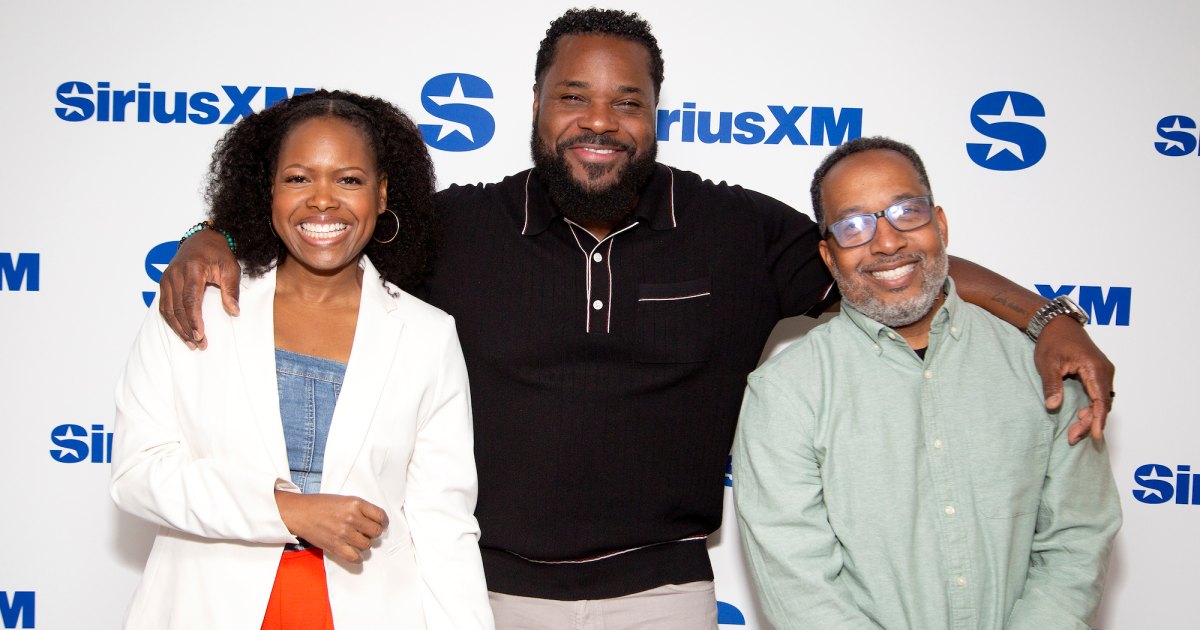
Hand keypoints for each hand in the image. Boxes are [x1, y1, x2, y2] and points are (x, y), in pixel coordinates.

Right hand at [159, 229, 240, 349]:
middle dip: (187, 328)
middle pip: (177, 307)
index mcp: (192, 269)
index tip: (200, 335)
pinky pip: (164, 306)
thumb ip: (231, 290)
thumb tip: (234, 311)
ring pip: (168, 309)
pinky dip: (171, 320)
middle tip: (199, 344)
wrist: (203, 239)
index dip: (193, 319)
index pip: (190, 299)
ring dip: (178, 328)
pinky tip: (180, 331)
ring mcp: (167, 278)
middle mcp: (175, 273)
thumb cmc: (218, 253)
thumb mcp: (231, 268)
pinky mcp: (164, 282)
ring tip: (191, 343)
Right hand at [274, 490, 388, 563]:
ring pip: (367, 545)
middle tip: (367, 532)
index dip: (383, 522)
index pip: (381, 516)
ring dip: (364, 544)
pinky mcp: (335, 546)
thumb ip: (361, 509)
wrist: (300, 512)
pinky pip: (354, 557)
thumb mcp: (344, 499)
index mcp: (356, 503)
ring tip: (357, 539)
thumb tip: (375, 521)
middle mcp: (352, 518)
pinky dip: (357, 557)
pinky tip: (354, 551)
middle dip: (374, 533)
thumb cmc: (321, 505)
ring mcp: (344, 533)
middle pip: (376, 532)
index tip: (381, 524)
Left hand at [1034, 317, 1114, 444]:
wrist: (1057, 324)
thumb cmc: (1052, 341)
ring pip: (1101, 400)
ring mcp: (1103, 371)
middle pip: (1102, 403)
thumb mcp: (1047, 364)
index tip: (1094, 435)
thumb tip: (1053, 406)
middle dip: (1090, 422)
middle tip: (1073, 436)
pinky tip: (1081, 416)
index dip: (1097, 419)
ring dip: (1090, 416)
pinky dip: (1091, 407)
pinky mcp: (1098, 373)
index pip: (1100, 400)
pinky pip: (1099, 394)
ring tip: (1074, 431)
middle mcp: (1104, 370)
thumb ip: (1052, 385)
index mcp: (1094, 368)